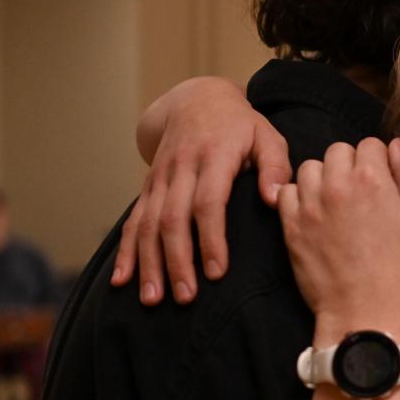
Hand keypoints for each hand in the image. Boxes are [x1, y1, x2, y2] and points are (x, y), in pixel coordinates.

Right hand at [113, 77, 292, 305]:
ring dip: (149, 263)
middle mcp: (180, 168)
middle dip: (177, 260)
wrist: (196, 101)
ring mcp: (160, 178)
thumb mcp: (267, 136)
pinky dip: (126, 252)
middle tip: (186, 297)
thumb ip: (276, 166)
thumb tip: (277, 199)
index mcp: (213, 156)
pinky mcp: (148, 187)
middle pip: (173, 219)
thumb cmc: (241, 126)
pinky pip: (133, 221)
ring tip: (153, 298)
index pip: (209, 202)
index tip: (217, 272)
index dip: (211, 238)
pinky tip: (122, 280)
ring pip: (149, 224)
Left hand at [277, 139, 399, 348]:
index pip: (370, 143)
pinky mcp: (290, 224)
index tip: (380, 179)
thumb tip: (396, 146)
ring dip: (322, 177)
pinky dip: (298, 197)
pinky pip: (286, 192)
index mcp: (373, 179)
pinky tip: (314, 213)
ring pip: (309, 167)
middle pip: (338, 150)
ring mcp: (310, 204)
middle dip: (349, 164)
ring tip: (334, 200)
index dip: (378, 161)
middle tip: (358, 191)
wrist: (365, 310)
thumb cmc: (399, 269)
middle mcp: (338, 184)